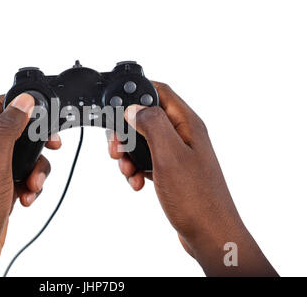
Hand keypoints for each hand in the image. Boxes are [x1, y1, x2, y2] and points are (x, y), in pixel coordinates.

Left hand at [0, 93, 60, 276]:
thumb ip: (7, 130)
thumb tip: (22, 101)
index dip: (21, 105)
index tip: (43, 113)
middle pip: (18, 132)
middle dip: (37, 142)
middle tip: (53, 147)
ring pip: (25, 157)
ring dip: (37, 170)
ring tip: (32, 187)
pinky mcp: (2, 190)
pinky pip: (25, 178)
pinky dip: (31, 187)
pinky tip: (26, 199)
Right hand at [108, 81, 277, 275]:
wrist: (210, 234)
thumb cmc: (196, 198)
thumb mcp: (169, 156)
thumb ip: (152, 125)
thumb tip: (134, 108)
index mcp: (187, 124)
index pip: (160, 92)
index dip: (137, 93)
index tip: (118, 107)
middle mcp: (183, 135)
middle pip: (146, 118)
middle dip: (126, 132)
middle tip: (117, 148)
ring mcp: (178, 153)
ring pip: (144, 141)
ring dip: (129, 154)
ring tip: (127, 171)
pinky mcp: (172, 171)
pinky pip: (148, 161)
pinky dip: (137, 169)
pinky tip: (137, 182)